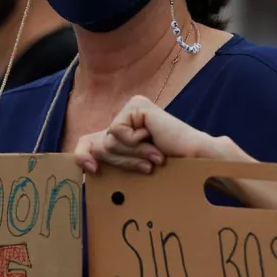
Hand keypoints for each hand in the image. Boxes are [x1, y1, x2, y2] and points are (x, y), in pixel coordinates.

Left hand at [74, 95, 221, 173]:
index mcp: (123, 130)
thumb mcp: (130, 166)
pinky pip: (118, 132)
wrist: (195, 161)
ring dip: (133, 156)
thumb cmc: (167, 169)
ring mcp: (131, 108)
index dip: (83, 155)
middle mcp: (125, 115)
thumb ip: (109, 160)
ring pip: (108, 141)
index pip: (88, 141)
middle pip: (99, 144)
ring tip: (155, 155)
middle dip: (121, 161)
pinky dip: (135, 144)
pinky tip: (154, 142)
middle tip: (147, 165)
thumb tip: (81, 164)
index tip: (92, 170)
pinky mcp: (137, 106)